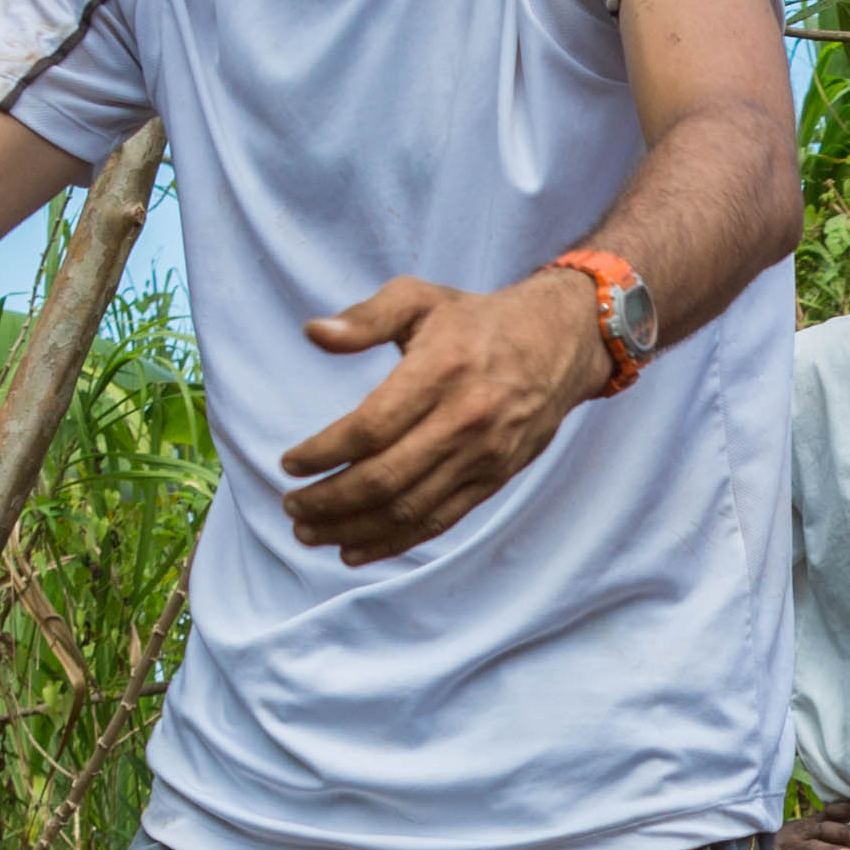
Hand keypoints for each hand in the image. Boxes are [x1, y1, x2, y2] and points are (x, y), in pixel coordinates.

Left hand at [278, 266, 608, 562]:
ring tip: (311, 533)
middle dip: (328, 501)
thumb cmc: (477, 320)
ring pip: (408, 509)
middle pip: (384, 479)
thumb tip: (314, 333)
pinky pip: (438, 521)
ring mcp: (481, 457)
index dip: (323, 452)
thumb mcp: (419, 299)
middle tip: (292, 506)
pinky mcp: (493, 480)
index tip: (290, 463)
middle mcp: (463, 420)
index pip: (369, 429)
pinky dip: (393, 543)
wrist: (559, 343)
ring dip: (352, 529)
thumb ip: (364, 317)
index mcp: (439, 373)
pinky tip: (355, 550)